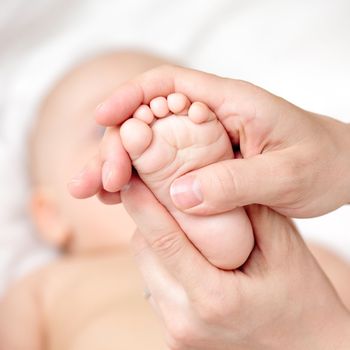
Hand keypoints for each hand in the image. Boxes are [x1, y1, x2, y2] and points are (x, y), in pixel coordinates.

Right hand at [69, 65, 349, 217]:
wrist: (341, 170)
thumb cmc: (322, 163)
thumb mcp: (286, 175)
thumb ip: (236, 182)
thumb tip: (180, 197)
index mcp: (231, 104)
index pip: (169, 85)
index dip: (130, 97)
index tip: (101, 118)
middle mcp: (210, 119)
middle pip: (149, 120)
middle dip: (116, 147)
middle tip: (93, 182)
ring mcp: (205, 142)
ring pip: (151, 146)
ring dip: (120, 168)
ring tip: (95, 193)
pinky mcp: (206, 163)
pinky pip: (165, 168)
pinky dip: (141, 182)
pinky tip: (122, 199)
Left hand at [121, 176, 349, 349]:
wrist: (306, 347)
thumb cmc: (300, 295)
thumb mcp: (283, 246)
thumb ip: (246, 210)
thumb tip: (208, 178)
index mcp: (214, 299)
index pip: (163, 242)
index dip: (142, 205)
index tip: (130, 178)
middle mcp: (185, 321)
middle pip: (145, 254)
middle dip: (147, 218)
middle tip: (161, 192)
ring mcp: (177, 334)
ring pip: (145, 269)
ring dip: (154, 241)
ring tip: (178, 223)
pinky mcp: (174, 339)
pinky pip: (154, 287)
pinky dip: (162, 263)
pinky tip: (186, 254)